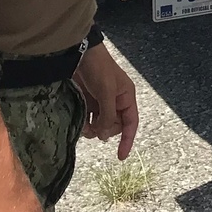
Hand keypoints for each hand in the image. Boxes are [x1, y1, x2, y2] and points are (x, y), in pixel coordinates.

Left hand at [73, 42, 138, 159]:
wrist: (81, 54)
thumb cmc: (99, 68)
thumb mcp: (106, 91)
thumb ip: (108, 114)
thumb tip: (104, 136)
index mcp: (126, 97)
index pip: (131, 122)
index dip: (127, 140)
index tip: (121, 156)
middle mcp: (116, 101)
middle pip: (115, 126)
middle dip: (105, 130)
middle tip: (95, 128)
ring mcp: (102, 102)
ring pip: (101, 125)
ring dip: (94, 129)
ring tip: (85, 126)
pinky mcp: (89, 101)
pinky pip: (90, 119)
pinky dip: (86, 124)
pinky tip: (81, 123)